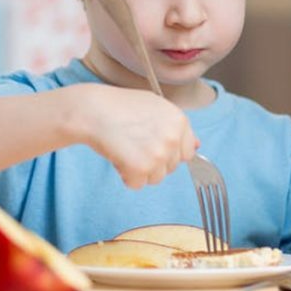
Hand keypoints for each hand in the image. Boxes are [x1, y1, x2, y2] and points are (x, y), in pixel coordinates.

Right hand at [73, 84, 197, 188]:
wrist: (93, 110)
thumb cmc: (120, 106)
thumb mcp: (155, 106)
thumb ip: (176, 127)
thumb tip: (197, 146)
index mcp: (180, 120)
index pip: (187, 152)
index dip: (168, 151)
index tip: (153, 145)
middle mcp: (173, 138)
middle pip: (171, 167)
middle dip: (154, 161)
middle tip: (134, 143)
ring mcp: (159, 154)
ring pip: (156, 178)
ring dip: (140, 170)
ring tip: (126, 148)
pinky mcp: (141, 168)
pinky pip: (137, 184)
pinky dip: (126, 176)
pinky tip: (118, 156)